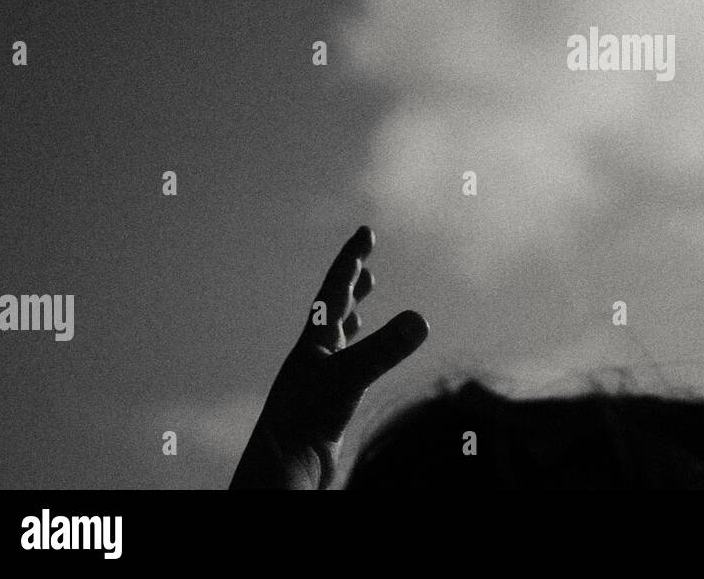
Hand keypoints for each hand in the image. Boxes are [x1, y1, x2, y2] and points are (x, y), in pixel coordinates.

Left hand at [230, 226, 428, 488]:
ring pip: (338, 338)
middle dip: (351, 282)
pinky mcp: (327, 406)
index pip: (334, 291)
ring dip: (352, 314)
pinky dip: (359, 352)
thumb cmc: (305, 424)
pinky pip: (347, 368)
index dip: (351, 259)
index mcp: (314, 343)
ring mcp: (319, 382)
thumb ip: (383, 350)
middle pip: (332, 310)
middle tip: (366, 259)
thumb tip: (421, 318)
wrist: (282, 472)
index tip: (365, 232)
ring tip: (364, 297)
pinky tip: (363, 357)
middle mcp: (314, 357)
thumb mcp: (347, 380)